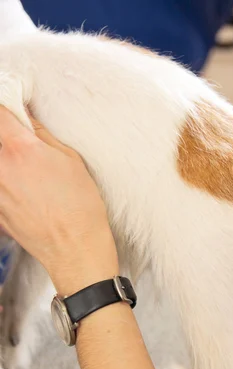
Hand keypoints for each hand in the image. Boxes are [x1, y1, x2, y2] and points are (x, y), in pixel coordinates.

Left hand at [0, 107, 118, 293]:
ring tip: (29, 176)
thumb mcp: (71, 161)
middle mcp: (0, 167)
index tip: (14, 112)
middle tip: (24, 146)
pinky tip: (26, 194)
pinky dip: (8, 186)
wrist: (75, 251)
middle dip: (9, 140)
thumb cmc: (80, 209)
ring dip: (8, 164)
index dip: (6, 107)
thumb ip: (43, 136)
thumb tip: (27, 120)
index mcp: (19, 149)